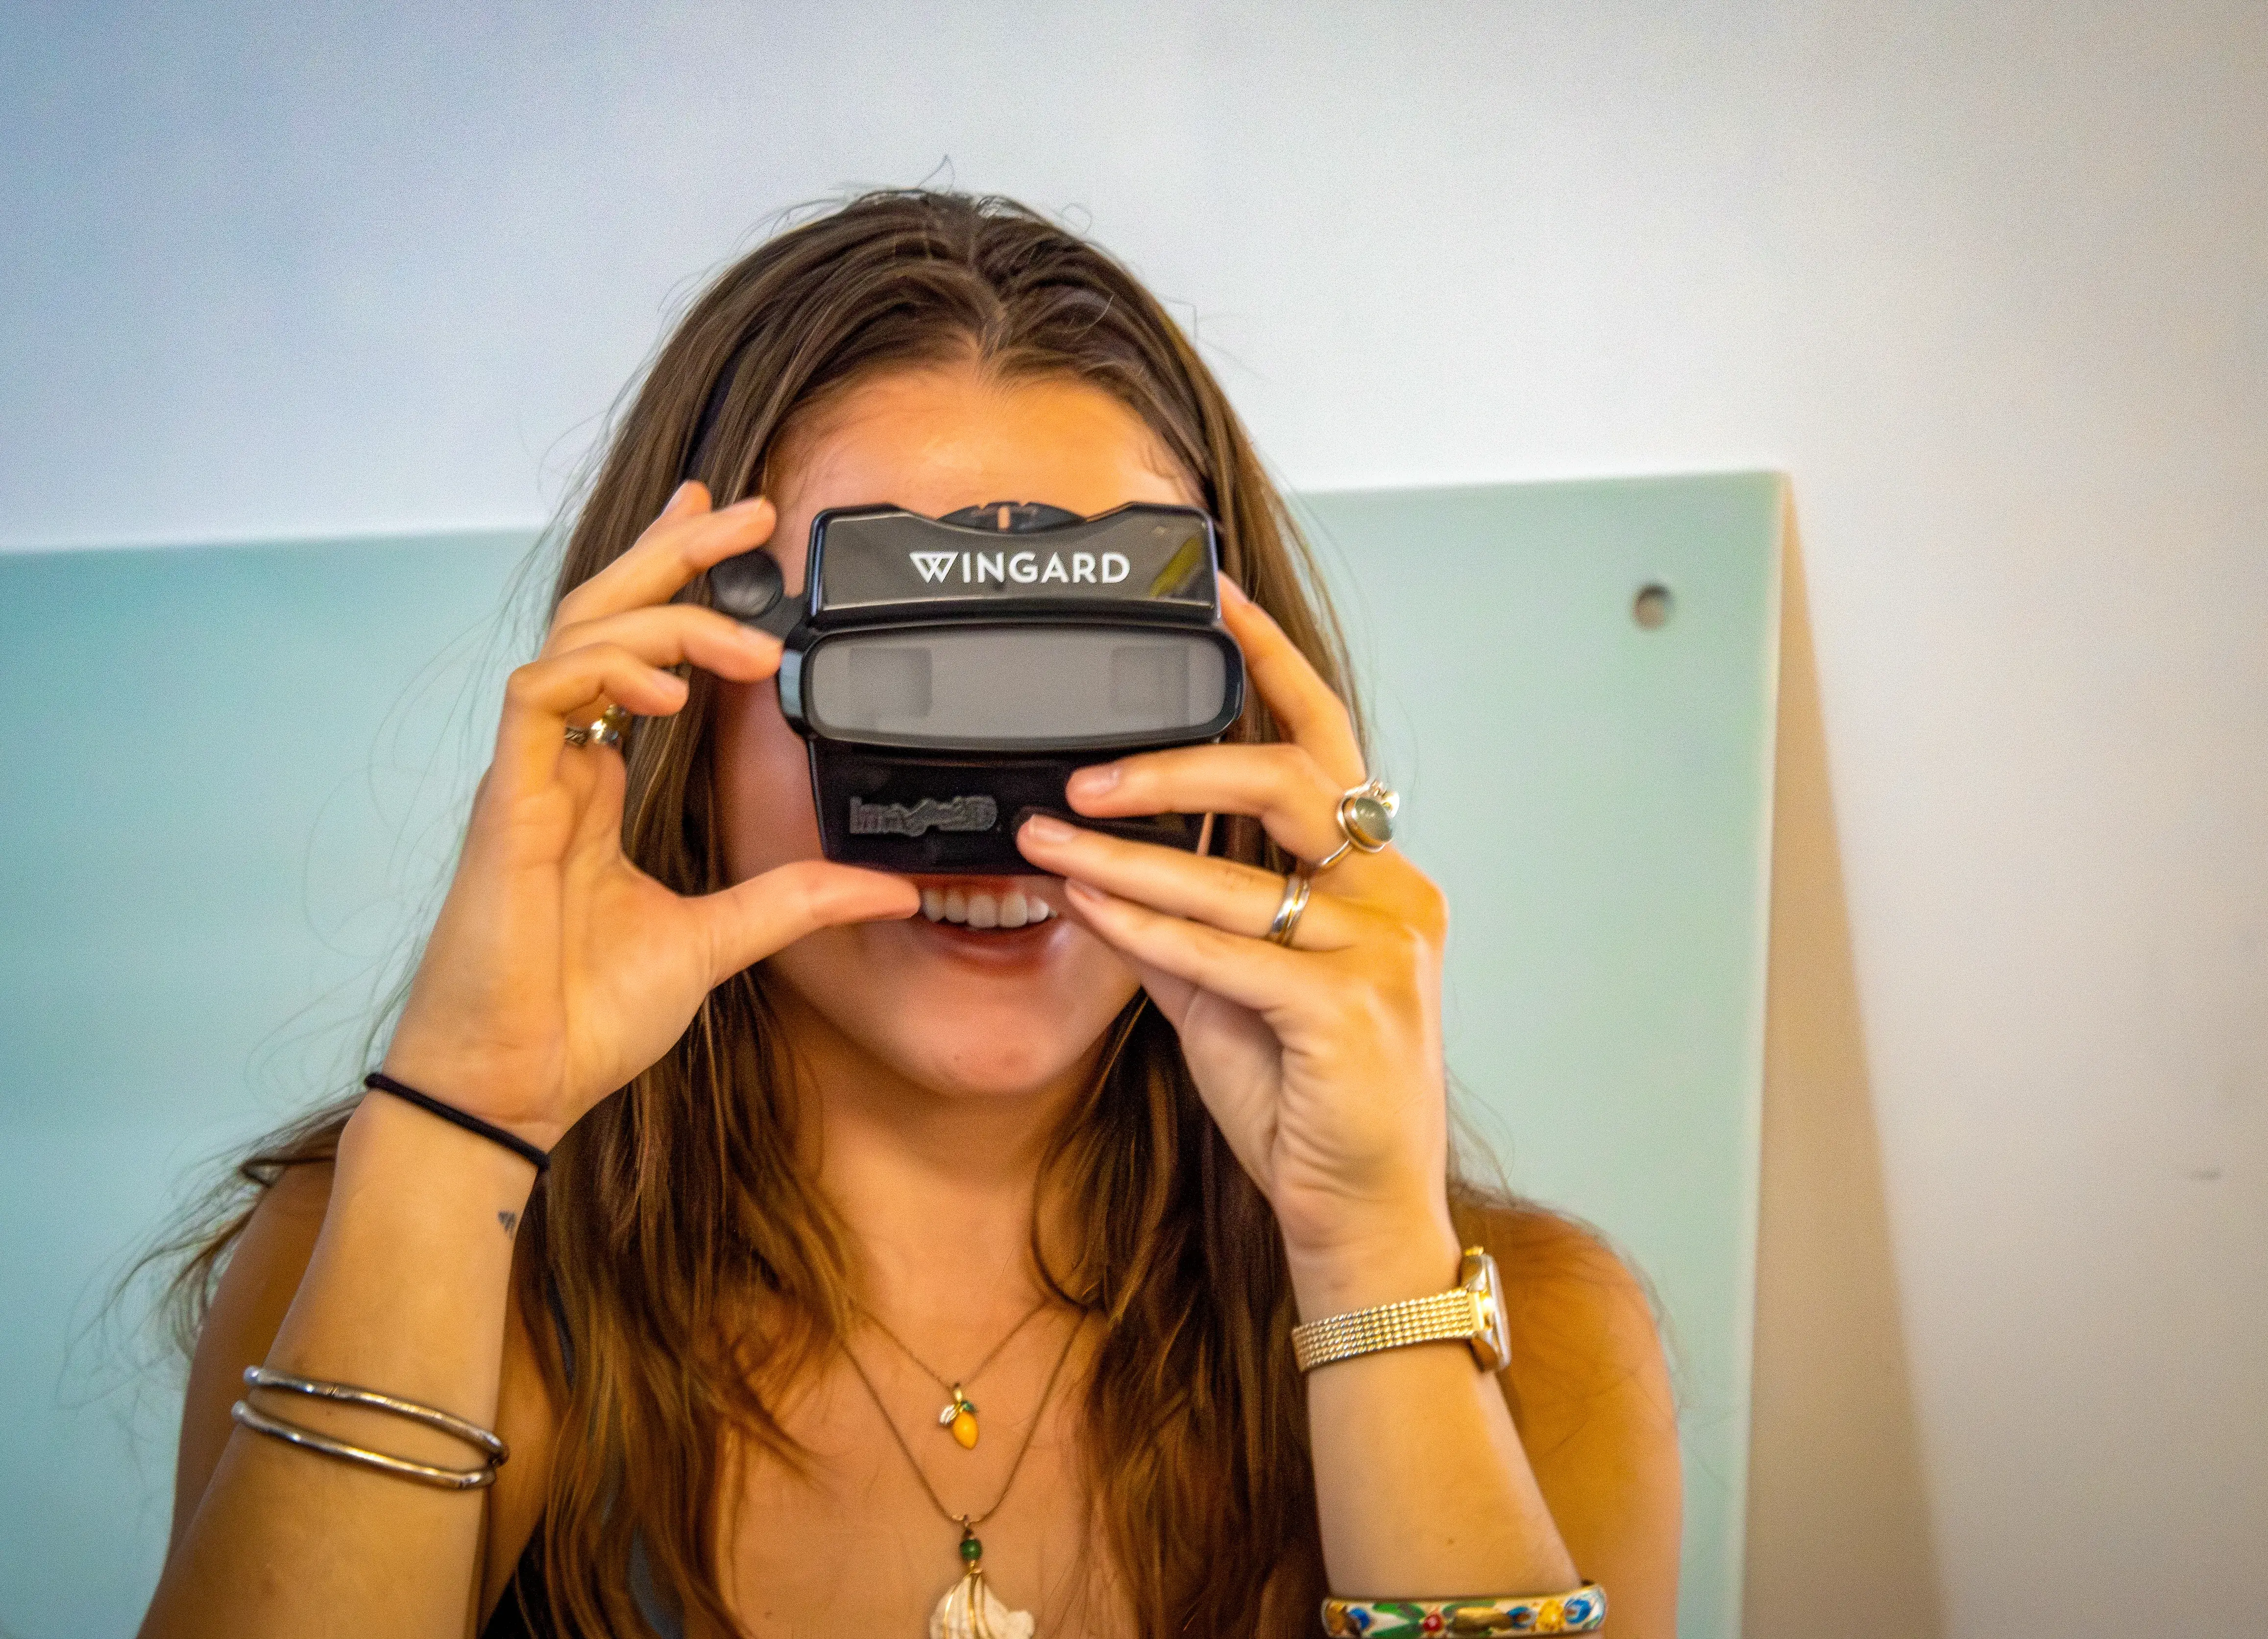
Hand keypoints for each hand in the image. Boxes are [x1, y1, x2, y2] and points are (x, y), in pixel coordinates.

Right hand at [381, 483, 919, 1147]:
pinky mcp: (506, 801)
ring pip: (576, 636)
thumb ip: (797, 900)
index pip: (636, 651)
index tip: (741, 541)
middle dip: (673, 552)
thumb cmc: (583, 1018)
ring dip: (662, 615)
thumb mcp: (720, 943)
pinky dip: (601, 672)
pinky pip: (539, 695)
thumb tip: (890, 888)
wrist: (517, 1086)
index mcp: (599, 783)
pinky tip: (664, 688)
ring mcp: (529, 775)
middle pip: (606, 614)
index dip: (680, 583)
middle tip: (745, 507)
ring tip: (746, 641)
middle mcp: (563, 763)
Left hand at [1015, 580, 1458, 1289]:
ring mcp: (1383, 950)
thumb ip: (1187, 920)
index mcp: (1378, 877)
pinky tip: (1087, 910)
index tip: (1211, 598)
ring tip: (1045, 836)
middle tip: (1084, 771)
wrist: (1360, 1221)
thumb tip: (1098, 862)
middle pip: (1292, 780)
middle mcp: (1395, 896)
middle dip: (1179, 760)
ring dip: (1128, 854)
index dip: (1270, 664)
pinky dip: (1147, 926)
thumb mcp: (1233, 992)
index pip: (1327, 745)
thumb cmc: (1305, 1103)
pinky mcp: (1350, 1011)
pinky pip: (1227, 951)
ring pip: (1241, 872)